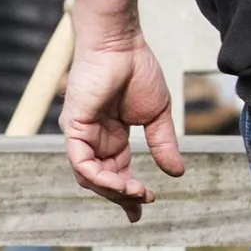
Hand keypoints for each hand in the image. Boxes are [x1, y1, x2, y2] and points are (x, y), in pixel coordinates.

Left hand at [63, 32, 188, 202]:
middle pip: (102, 180)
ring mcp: (81, 133)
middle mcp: (94, 139)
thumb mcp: (156, 115)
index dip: (128, 193)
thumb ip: (163, 144)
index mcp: (111, 137)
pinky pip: (81, 162)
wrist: (121, 43)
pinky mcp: (74, 126)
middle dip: (123, 195)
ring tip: (137, 192)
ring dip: (114, 190)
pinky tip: (121, 182)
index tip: (144, 207)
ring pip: (89, 176)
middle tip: (145, 200)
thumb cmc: (136, 69)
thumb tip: (177, 173)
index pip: (115, 173)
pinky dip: (99, 177)